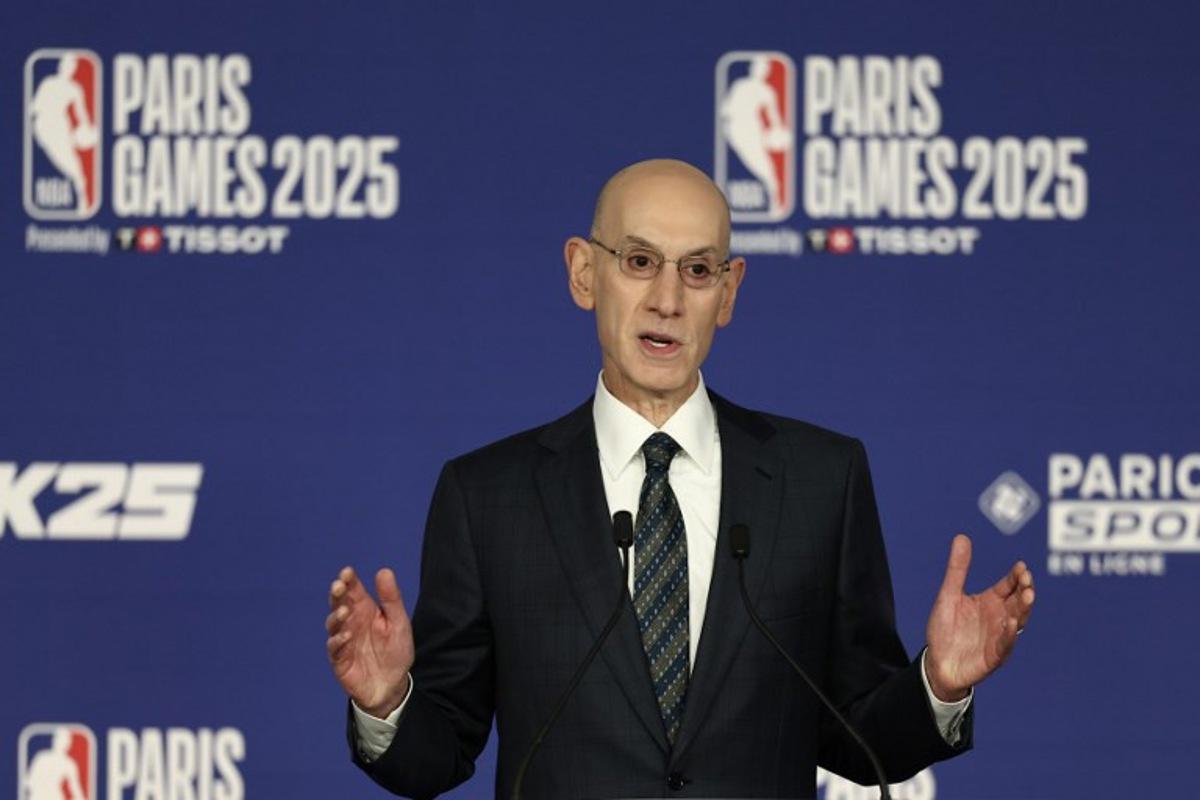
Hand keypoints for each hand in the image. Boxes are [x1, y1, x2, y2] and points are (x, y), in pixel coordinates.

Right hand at [326, 566, 414, 717]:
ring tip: (345, 611)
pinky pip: (334, 648)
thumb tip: (384, 571)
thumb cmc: (396, 651)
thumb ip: (391, 598)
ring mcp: (343, 640)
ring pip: (333, 623)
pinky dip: (338, 641)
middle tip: (339, 585)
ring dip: (336, 616)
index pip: (353, 590)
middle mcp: (351, 622)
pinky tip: (347, 636)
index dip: (348, 580)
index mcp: (365, 609)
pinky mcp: (339, 659)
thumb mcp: (398, 622)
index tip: (347, 572)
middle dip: (337, 594)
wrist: (393, 685)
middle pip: (339, 603)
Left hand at [924, 534, 1034, 701]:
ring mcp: (998, 636)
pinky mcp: (993, 656)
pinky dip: (1009, 635)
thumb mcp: (949, 594)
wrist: (937, 662)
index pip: (1009, 585)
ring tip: (1028, 595)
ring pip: (1017, 621)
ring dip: (1023, 609)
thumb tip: (961, 536)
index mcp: (990, 601)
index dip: (1016, 576)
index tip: (1021, 566)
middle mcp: (999, 617)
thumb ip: (957, 569)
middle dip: (1024, 589)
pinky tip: (1012, 623)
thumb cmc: (945, 628)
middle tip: (1027, 578)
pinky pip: (1004, 645)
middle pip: (1017, 601)